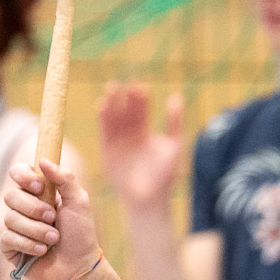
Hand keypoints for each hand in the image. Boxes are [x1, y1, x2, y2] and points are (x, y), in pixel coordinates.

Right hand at [2, 157, 101, 279]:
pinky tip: (42, 251)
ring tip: (54, 239)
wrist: (79, 267)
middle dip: (34, 209)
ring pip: (10, 218)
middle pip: (10, 195)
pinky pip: (7, 238)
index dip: (23, 176)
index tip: (40, 186)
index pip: (17, 173)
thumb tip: (43, 160)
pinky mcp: (9, 247)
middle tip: (53, 218)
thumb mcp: (79, 202)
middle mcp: (23, 207)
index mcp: (38, 193)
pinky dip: (29, 244)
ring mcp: (14, 227)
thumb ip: (65, 178)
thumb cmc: (81, 235)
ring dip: (37, 230)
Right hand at [96, 82, 184, 212]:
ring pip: (113, 118)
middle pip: (125, 110)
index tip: (140, 83)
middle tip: (124, 81)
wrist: (149, 198)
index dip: (140, 97)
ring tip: (111, 88)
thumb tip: (176, 97)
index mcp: (144, 133)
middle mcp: (128, 135)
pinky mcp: (106, 150)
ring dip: (111, 103)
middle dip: (124, 96)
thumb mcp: (174, 146)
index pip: (140, 109)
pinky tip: (103, 105)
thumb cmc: (165, 175)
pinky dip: (103, 119)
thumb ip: (174, 123)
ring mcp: (116, 141)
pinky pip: (104, 131)